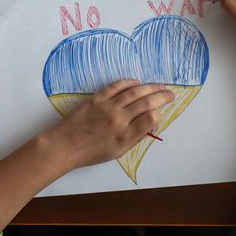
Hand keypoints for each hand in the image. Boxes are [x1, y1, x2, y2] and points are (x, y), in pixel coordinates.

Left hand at [40, 79, 174, 169]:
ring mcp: (108, 107)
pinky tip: (137, 82)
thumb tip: (150, 124)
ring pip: (135, 92)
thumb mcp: (117, 152)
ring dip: (150, 87)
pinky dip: (129, 82)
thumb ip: (135, 138)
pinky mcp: (97, 98)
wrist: (64, 145)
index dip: (158, 115)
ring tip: (160, 85)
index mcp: (124, 136)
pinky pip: (117, 86)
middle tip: (171, 93)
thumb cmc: (91, 153)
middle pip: (147, 102)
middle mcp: (118, 120)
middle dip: (162, 96)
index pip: (151, 119)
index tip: (159, 114)